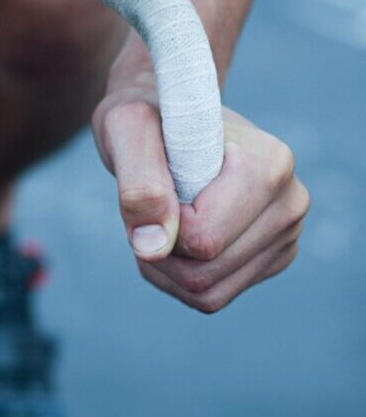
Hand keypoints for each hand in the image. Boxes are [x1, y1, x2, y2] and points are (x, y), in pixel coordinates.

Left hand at [92, 73, 308, 312]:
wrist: (165, 122)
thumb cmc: (144, 120)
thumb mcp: (126, 129)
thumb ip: (139, 183)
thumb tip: (153, 246)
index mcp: (270, 166)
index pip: (203, 239)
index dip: (159, 223)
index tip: (154, 186)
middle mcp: (290, 202)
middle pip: (205, 273)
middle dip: (159, 252)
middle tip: (147, 208)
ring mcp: (287, 234)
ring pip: (209, 293)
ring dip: (163, 268)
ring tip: (157, 221)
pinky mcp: (271, 258)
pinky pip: (212, 296)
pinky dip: (176, 278)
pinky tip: (171, 238)